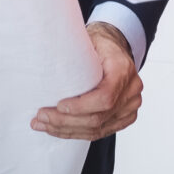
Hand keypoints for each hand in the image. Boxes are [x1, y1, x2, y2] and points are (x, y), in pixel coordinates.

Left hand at [31, 21, 142, 139]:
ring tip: (45, 125)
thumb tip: (44, 60)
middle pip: (99, 117)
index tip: (58, 106)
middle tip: (41, 118)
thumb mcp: (87, 40)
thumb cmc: (98, 43)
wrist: (114, 46)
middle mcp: (131, 90)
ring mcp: (130, 106)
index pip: (105, 97)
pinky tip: (60, 130)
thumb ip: (74, 53)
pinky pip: (101, 131)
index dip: (80, 106)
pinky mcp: (125, 117)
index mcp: (123, 69)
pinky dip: (78, 133)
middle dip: (66, 121)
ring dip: (68, 130)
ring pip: (98, 129)